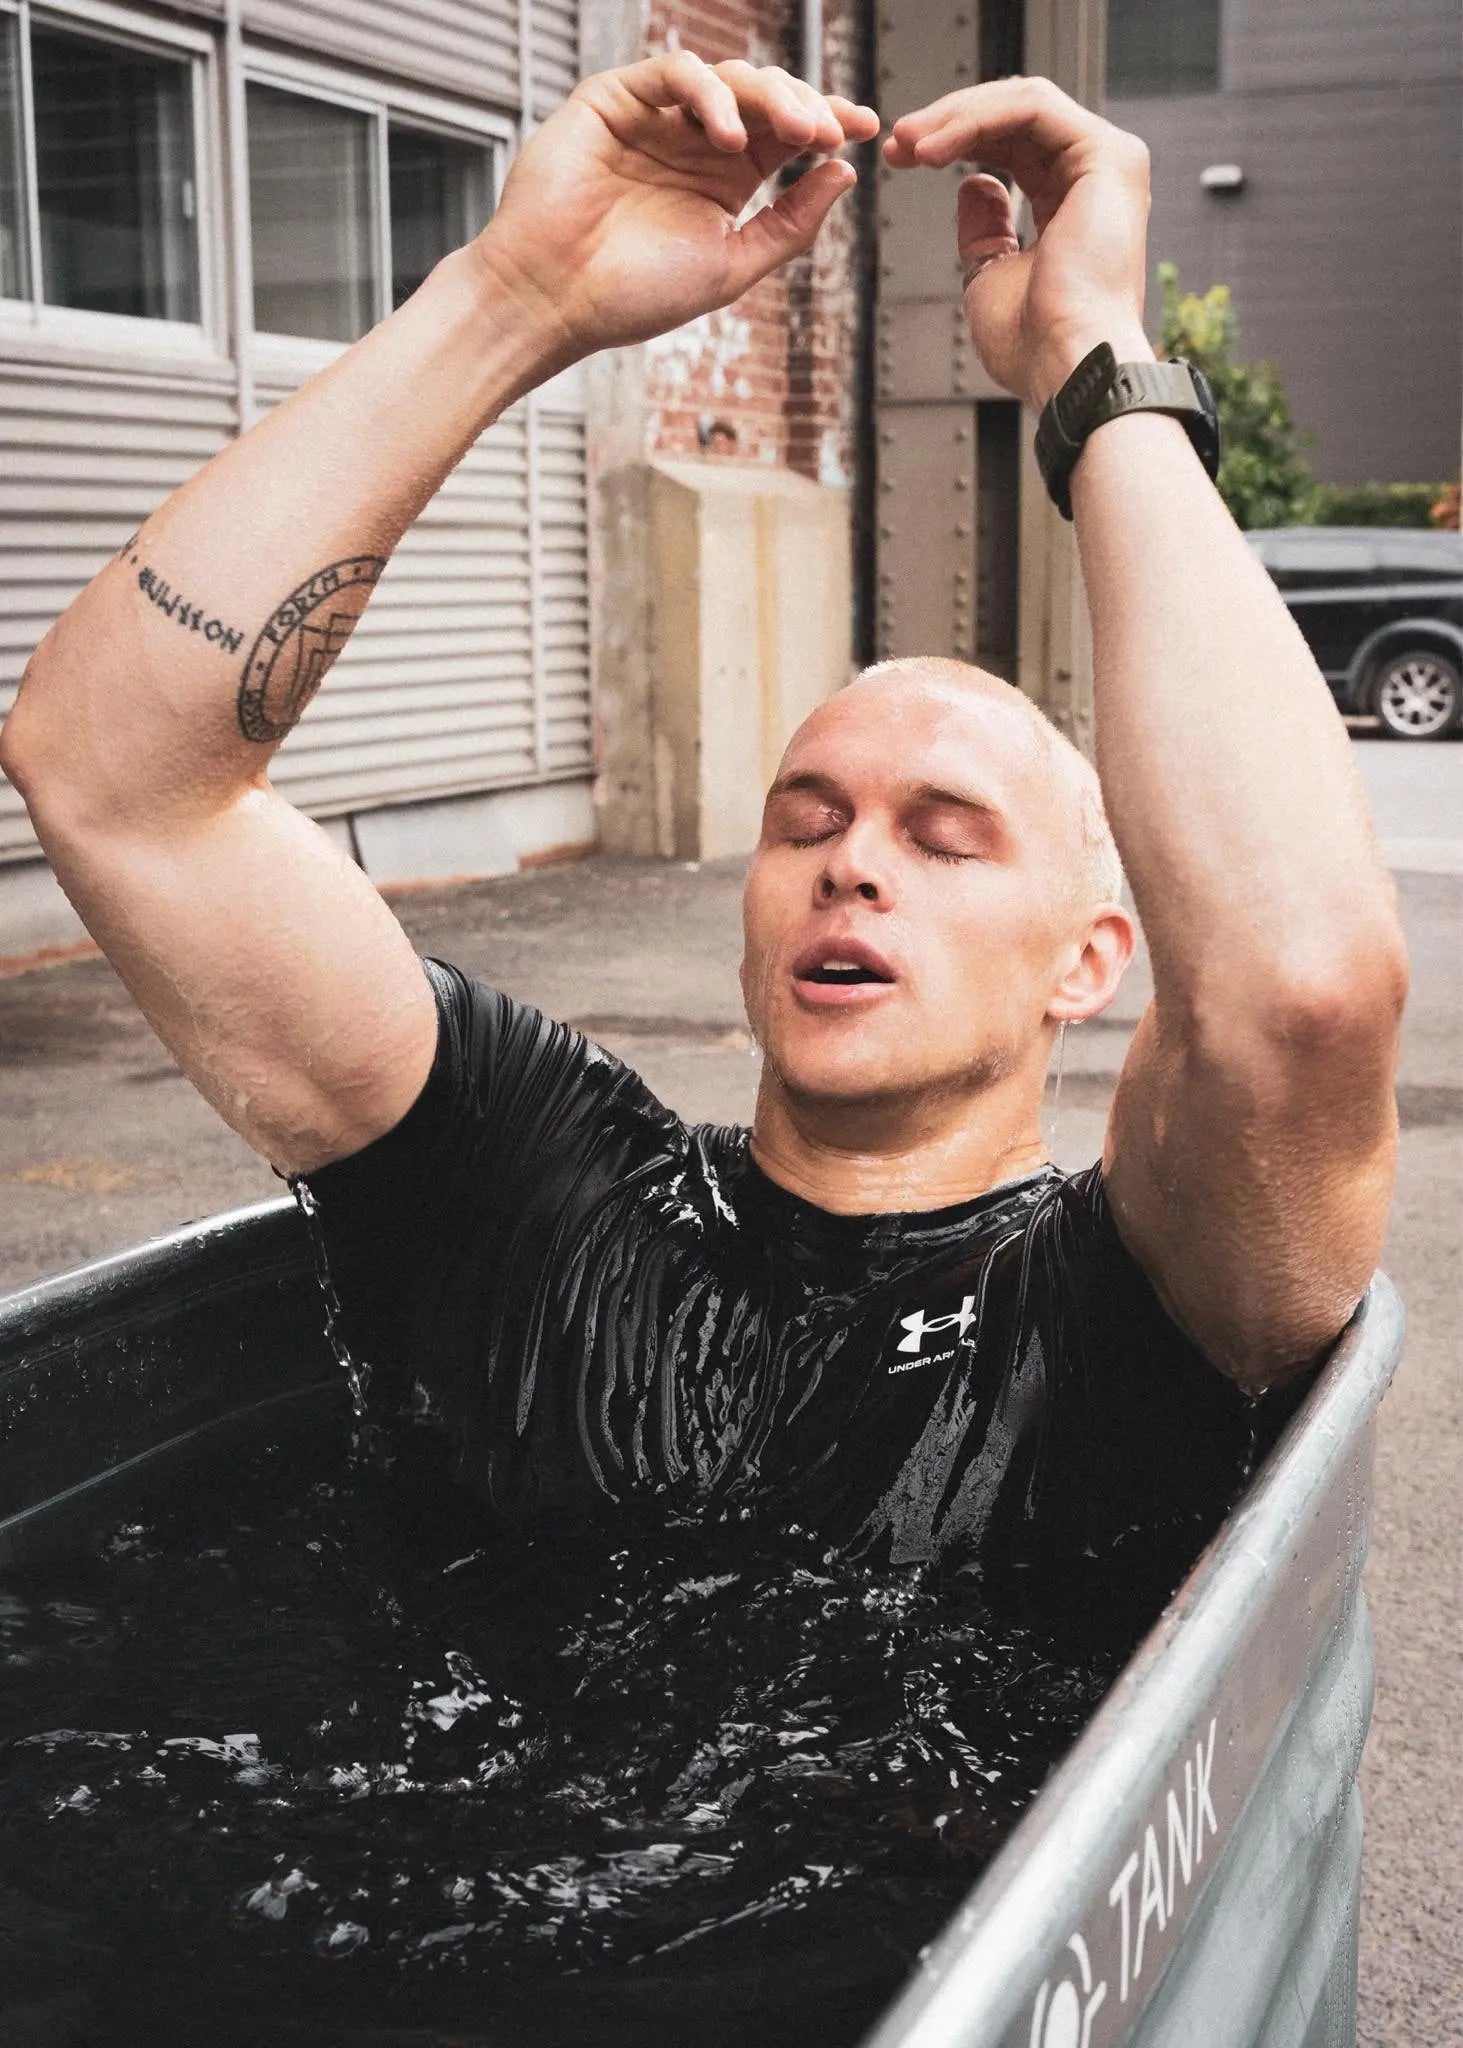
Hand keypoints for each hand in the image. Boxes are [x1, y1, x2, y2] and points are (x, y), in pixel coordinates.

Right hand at [475, 53, 878, 361]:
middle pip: (764, 99)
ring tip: (794, 132)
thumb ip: (788, 224)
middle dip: (806, 108)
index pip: (785, 135)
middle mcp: (693, 142)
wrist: (557, 300)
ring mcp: (655, 118)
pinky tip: (727, 136)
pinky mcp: (614, 100)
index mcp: (724, 179)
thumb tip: (842, 175)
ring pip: (727, 78)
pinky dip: (708, 95)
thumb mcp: (731, 265)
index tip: (867, 130)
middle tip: (831, 132)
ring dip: (770, 97)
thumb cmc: (632, 296)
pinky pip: (672, 74)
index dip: (828, 122)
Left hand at [884, 79, 1153, 408]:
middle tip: (898, 141)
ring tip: (909, 144)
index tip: (900, 159)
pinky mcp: (1108, 156)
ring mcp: (1110, 164)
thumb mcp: (991, 277)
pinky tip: (934, 149)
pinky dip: (977, 121)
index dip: (955, 144)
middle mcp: (1098, 179)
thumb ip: (985, 231)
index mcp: (1075, 207)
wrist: (1065, 366)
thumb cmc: (1034, 346)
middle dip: (950, 122)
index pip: (1015, 149)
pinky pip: (1032, 111)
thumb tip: (974, 183)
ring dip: (957, 117)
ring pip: (1023, 105)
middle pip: (1017, 119)